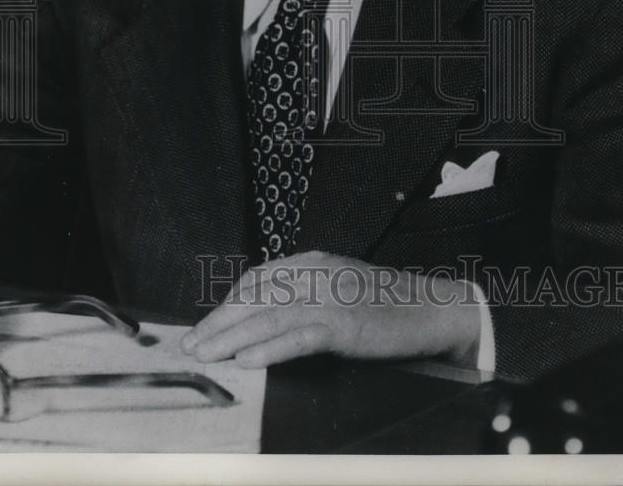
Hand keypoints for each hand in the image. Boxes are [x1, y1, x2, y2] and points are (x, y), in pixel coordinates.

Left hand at [181, 250, 480, 367]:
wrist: (430, 307)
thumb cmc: (384, 304)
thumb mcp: (337, 288)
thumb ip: (305, 294)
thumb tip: (265, 318)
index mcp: (312, 263)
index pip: (257, 279)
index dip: (228, 304)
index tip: (207, 326)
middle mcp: (315, 274)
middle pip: (255, 297)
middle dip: (218, 322)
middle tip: (192, 344)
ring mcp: (329, 298)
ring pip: (269, 317)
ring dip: (231, 338)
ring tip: (207, 355)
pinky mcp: (344, 324)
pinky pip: (299, 336)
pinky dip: (270, 349)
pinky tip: (248, 360)